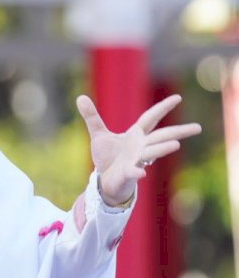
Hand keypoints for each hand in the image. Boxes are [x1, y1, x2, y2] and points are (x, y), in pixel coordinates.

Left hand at [75, 95, 201, 205]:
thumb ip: (92, 116)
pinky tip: (141, 174)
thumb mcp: (99, 134)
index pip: (151, 118)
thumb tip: (80, 97)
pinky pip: (134, 173)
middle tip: (198, 127)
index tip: (178, 97)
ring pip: (151, 153)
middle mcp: (140, 147)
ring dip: (162, 149)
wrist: (106, 180)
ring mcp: (136, 161)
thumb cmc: (108, 157)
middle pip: (161, 136)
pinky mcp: (127, 174)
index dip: (162, 108)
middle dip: (178, 132)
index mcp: (136, 135)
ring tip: (176, 145)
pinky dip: (137, 172)